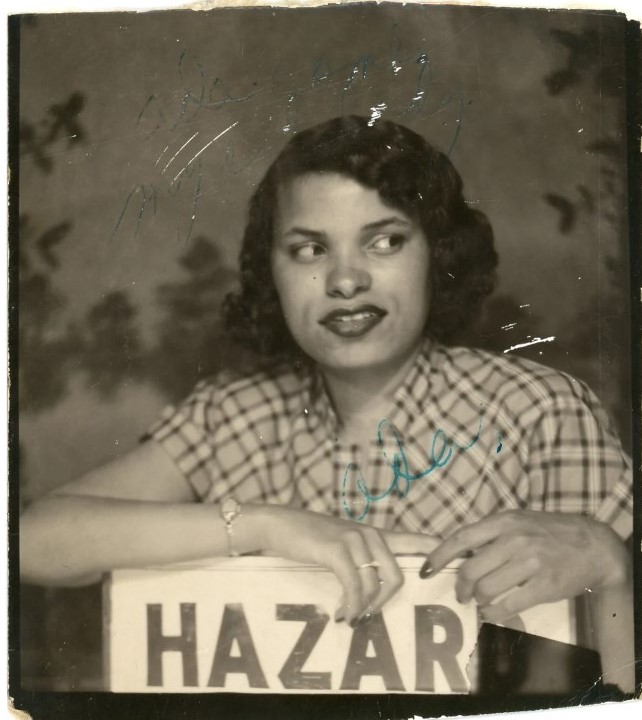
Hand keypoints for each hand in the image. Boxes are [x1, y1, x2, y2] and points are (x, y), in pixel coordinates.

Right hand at [260, 505, 436, 624]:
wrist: (278, 525)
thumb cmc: (309, 538)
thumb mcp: (341, 544)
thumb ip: (362, 558)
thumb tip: (374, 588)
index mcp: (375, 534)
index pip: (417, 539)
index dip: (440, 551)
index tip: (462, 562)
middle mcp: (370, 534)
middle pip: (399, 574)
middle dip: (386, 601)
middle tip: (367, 615)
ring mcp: (354, 539)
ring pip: (376, 583)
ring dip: (364, 607)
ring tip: (350, 616)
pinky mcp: (337, 549)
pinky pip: (355, 586)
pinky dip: (350, 605)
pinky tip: (342, 614)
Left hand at [422, 510, 629, 623]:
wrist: (593, 544)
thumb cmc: (550, 532)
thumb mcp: (518, 521)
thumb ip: (491, 534)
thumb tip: (460, 554)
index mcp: (504, 522)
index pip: (461, 539)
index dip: (439, 557)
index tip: (425, 570)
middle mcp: (514, 540)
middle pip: (471, 570)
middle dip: (462, 587)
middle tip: (462, 595)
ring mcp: (530, 563)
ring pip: (487, 590)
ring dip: (479, 600)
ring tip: (482, 600)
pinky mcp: (544, 586)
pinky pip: (508, 605)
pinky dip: (494, 613)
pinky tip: (494, 612)